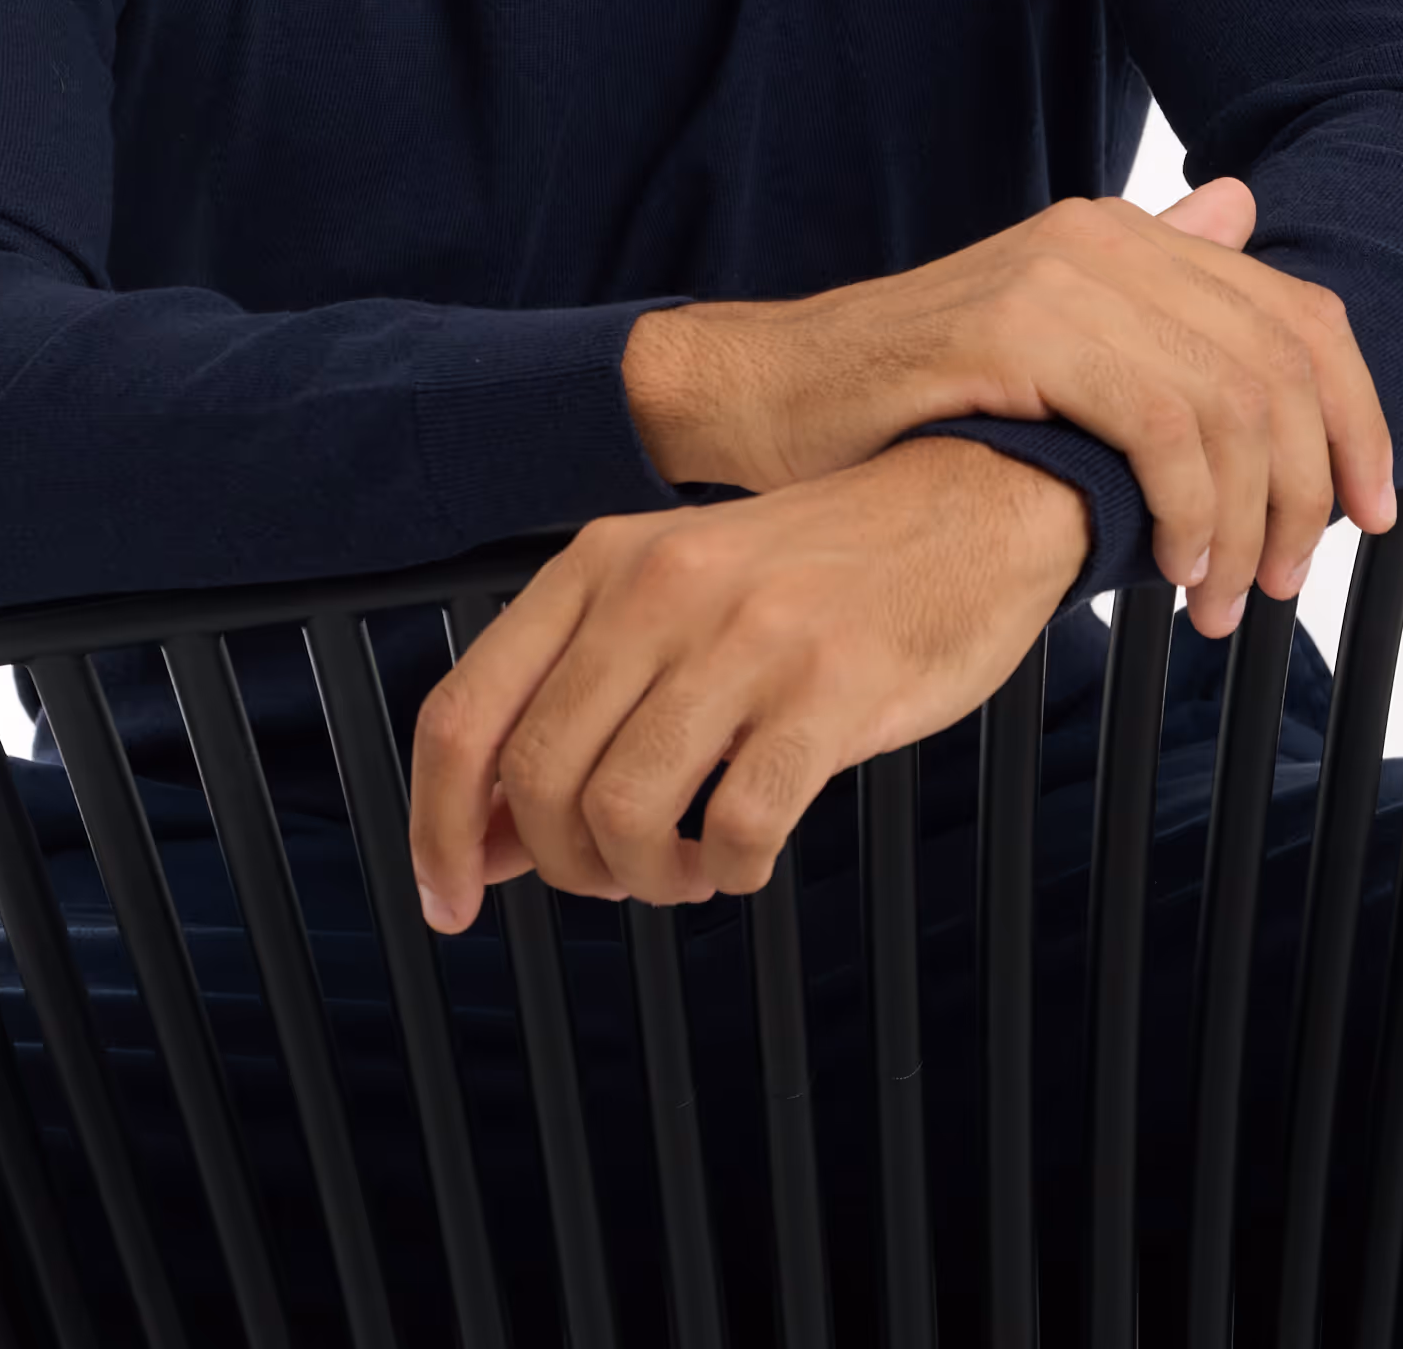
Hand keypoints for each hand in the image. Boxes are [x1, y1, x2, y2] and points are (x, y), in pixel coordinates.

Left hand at [409, 437, 1089, 930]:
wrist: (967, 501)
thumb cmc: (813, 570)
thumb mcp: (674, 595)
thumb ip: (579, 695)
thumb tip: (487, 839)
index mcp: (599, 562)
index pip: (464, 712)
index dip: (435, 828)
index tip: (451, 900)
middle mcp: (656, 590)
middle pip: (537, 779)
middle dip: (562, 866)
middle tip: (615, 875)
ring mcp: (744, 637)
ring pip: (622, 815)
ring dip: (645, 878)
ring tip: (687, 867)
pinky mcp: (829, 689)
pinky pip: (737, 829)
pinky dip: (729, 872)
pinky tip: (747, 853)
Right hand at [623, 178, 1394, 638]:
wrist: (769, 395)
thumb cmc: (909, 398)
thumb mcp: (1049, 344)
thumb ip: (1149, 297)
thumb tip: (1242, 211)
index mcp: (1127, 235)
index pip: (1300, 318)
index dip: (1359, 421)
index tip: (1369, 518)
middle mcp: (1107, 236)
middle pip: (1284, 363)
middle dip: (1311, 489)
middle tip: (1283, 584)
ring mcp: (1063, 274)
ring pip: (1234, 403)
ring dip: (1250, 521)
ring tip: (1217, 600)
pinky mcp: (1020, 328)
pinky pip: (1162, 426)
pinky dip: (1188, 509)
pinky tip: (1166, 567)